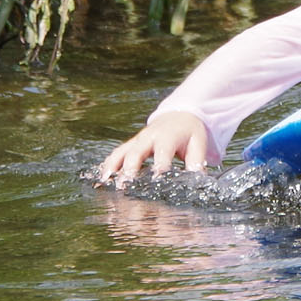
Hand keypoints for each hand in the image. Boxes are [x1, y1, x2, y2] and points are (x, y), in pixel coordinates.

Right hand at [95, 110, 213, 184]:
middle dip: (129, 169)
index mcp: (167, 137)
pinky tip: (102, 180)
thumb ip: (197, 163)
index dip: (159, 166)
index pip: (162, 152)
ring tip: (106, 183)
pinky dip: (108, 166)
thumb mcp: (198, 144)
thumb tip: (197, 182)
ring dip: (113, 168)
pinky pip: (116, 154)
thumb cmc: (189, 132)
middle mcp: (148, 137)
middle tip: (125, 186)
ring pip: (121, 153)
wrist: (178, 115)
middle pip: (136, 152)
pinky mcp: (130, 145)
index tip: (156, 180)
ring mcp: (136, 141)